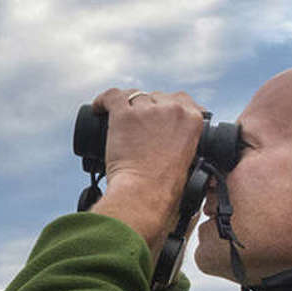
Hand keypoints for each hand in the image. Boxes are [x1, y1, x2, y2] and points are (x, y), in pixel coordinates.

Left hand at [87, 88, 207, 256]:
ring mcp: (148, 110)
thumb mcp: (191, 161)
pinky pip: (111, 97)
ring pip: (135, 97)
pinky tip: (98, 108)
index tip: (159, 114)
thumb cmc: (167, 188)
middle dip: (148, 108)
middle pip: (157, 97)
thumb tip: (176, 143)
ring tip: (118, 121)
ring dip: (127, 107)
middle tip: (138, 126)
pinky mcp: (124, 114)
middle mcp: (173, 109)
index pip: (182, 99)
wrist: (145, 194)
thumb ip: (189, 145)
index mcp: (193, 119)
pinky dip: (102, 101)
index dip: (167, 106)